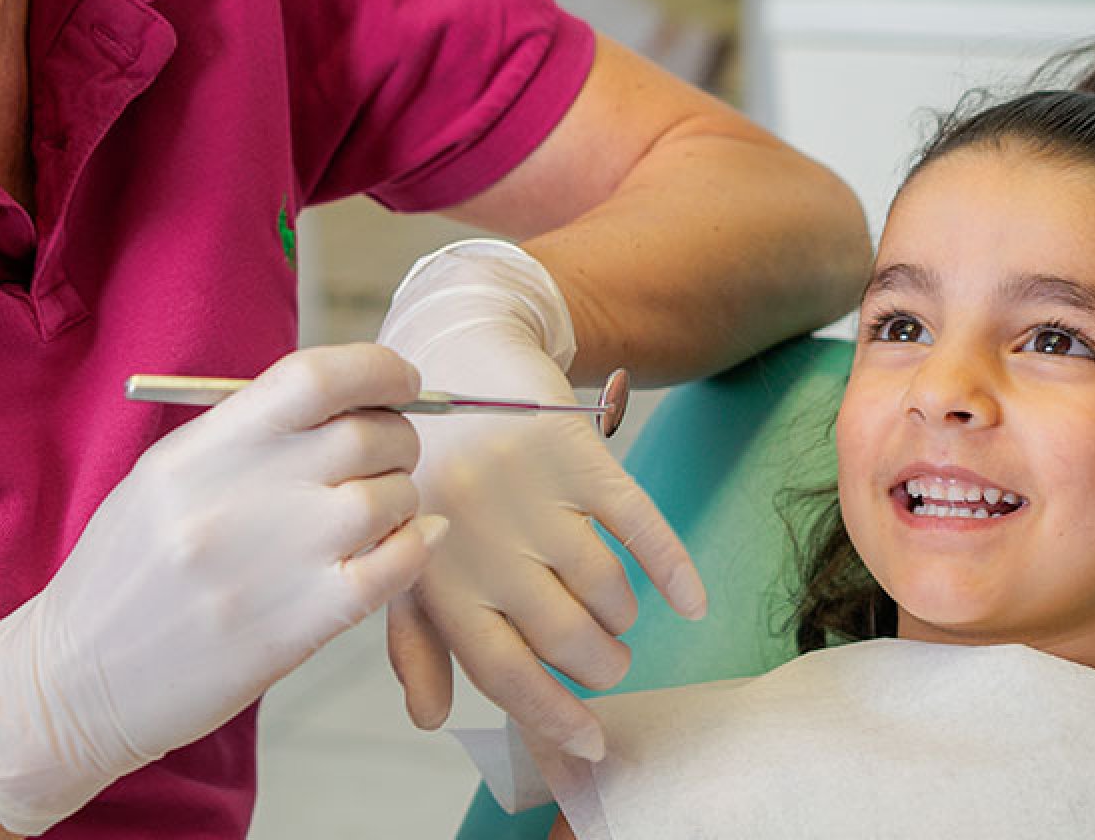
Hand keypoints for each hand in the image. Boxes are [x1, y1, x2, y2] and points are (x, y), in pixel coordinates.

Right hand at [0, 345, 440, 833]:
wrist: (76, 680)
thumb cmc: (125, 575)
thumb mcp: (163, 481)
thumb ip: (245, 439)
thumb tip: (343, 405)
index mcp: (201, 449)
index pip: (314, 377)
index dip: (377, 370)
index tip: (400, 382)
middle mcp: (236, 495)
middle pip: (366, 434)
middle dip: (399, 437)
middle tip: (392, 456)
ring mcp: (270, 564)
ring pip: (388, 499)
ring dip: (404, 498)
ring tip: (385, 512)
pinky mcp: (294, 629)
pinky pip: (391, 571)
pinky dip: (414, 549)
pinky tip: (407, 545)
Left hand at [378, 241, 705, 763]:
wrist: (455, 351)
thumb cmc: (427, 469)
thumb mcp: (404, 551)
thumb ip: (417, 639)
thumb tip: (432, 720)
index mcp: (435, 573)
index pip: (502, 669)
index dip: (552, 716)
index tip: (591, 743)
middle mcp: (482, 538)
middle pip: (566, 638)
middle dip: (600, 664)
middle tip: (607, 662)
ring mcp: (533, 494)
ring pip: (608, 590)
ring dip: (624, 617)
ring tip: (619, 616)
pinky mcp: (578, 453)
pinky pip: (642, 526)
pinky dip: (673, 569)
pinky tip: (690, 598)